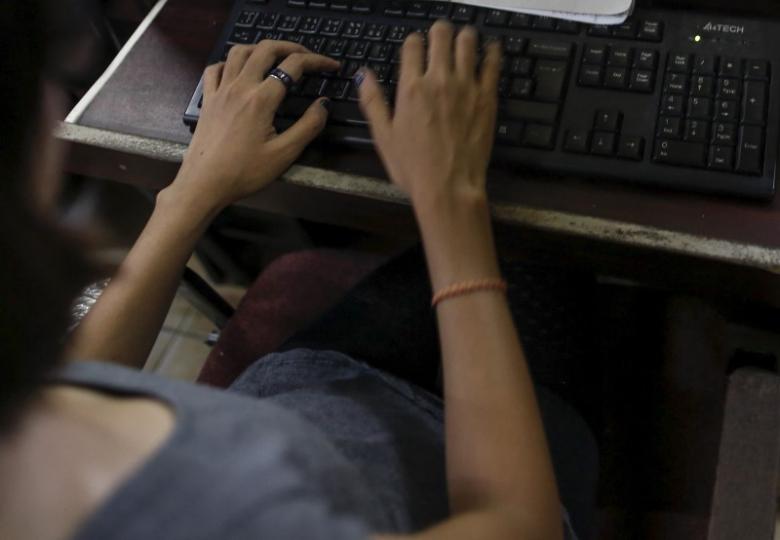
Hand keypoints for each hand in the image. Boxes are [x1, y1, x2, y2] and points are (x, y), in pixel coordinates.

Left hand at [172, 41, 339, 209]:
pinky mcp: (207, 100)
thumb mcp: (284, 154)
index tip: (331, 66)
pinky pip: (215, 69)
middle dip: (290, 47)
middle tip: (307, 56)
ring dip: (260, 48)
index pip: (293, 66)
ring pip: (238, 52)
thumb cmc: (245, 172)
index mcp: (262, 98)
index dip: (316, 61)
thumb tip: (324, 104)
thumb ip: (308, 126)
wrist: (204, 183)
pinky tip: (238, 72)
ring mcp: (220, 90)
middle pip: (266, 49)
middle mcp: (240, 87)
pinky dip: (229, 62)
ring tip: (275, 57)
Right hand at [356, 21, 500, 209]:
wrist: (449, 187)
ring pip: (468, 41)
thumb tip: (363, 76)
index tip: (416, 47)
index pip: (412, 45)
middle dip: (439, 32)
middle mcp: (438, 81)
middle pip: (441, 34)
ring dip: (464, 36)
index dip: (413, 42)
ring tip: (463, 41)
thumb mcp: (384, 137)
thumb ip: (373, 102)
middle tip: (440, 38)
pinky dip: (492, 52)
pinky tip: (490, 50)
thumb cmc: (415, 168)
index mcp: (411, 88)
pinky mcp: (487, 97)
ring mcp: (466, 87)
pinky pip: (492, 63)